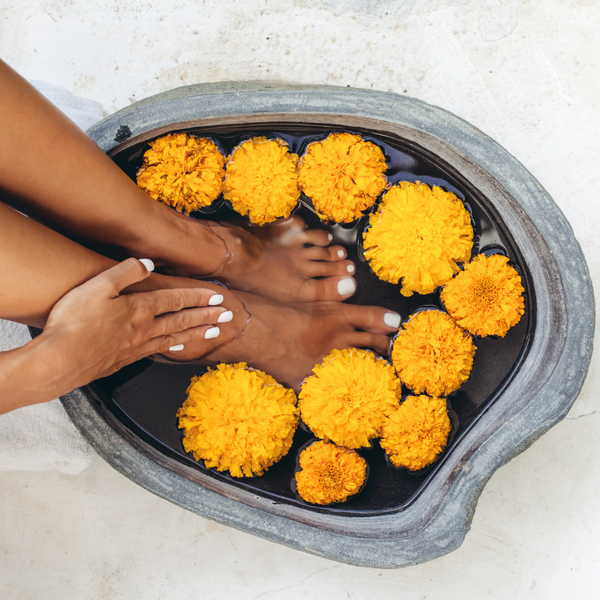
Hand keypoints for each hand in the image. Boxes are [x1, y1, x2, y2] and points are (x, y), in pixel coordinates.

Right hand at [33, 258, 233, 398]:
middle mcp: (144, 329)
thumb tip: (148, 263)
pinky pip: (158, 351)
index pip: (176, 299)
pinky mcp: (125, 360)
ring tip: (215, 332)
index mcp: (139, 308)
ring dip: (198, 333)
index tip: (218, 296)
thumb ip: (125, 272)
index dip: (198, 296)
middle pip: (183, 320)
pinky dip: (174, 348)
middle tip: (227, 315)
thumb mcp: (97, 286)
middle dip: (207, 316)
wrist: (59, 362)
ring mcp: (136, 347)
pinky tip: (178, 348)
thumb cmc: (73, 323)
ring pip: (175, 337)